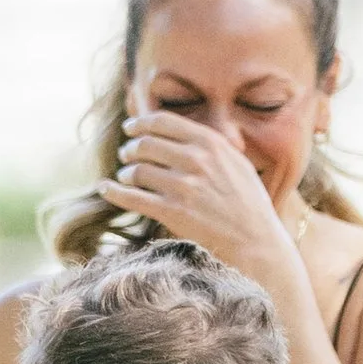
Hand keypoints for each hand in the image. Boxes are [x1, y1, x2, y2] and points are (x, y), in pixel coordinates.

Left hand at [98, 112, 296, 271]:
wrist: (257, 241)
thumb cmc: (249, 204)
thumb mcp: (238, 163)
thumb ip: (212, 145)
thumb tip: (183, 131)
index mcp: (211, 143)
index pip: (163, 122)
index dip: (141, 123)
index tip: (131, 128)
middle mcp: (195, 160)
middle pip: (145, 144)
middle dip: (131, 149)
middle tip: (126, 154)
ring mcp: (183, 186)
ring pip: (137, 170)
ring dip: (125, 173)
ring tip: (125, 177)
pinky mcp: (172, 212)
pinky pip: (132, 197)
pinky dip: (113, 192)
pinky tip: (106, 189)